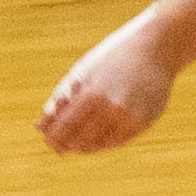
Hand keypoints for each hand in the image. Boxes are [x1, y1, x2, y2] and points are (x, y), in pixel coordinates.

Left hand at [40, 20, 177, 154]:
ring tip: (78, 141)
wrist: (155, 48)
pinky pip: (118, 141)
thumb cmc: (112, 58)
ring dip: (85, 145)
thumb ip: (59, 99)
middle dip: (67, 144)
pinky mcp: (144, 122)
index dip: (54, 138)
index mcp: (92, 92)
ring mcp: (130, 116)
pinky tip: (98, 134)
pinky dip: (105, 141)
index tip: (48, 141)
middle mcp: (112, 107)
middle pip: (81, 139)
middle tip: (60, 147)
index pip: (65, 127)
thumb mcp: (82, 72)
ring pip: (99, 144)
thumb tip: (39, 127)